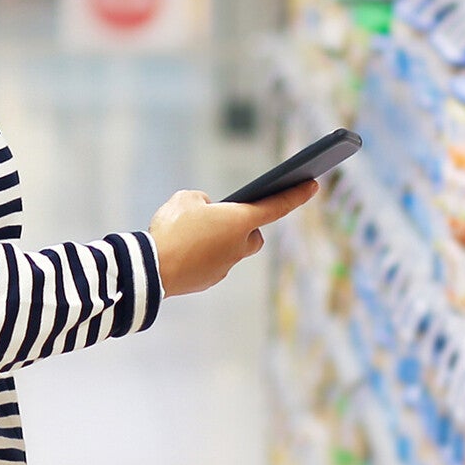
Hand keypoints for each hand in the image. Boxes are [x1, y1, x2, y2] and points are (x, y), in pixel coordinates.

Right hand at [148, 182, 316, 296]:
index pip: (277, 205)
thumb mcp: (184, 200)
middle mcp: (239, 246)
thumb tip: (205, 210)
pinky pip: (213, 264)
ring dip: (220, 242)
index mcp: (240, 221)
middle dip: (245, 227)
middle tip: (224, 219)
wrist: (151, 269)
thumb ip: (201, 200)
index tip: (313, 185)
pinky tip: (184, 251)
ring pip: (231, 250)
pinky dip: (204, 257)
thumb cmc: (171, 230)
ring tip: (192, 234)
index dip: (297, 194)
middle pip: (254, 235)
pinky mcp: (210, 280)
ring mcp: (226, 266)